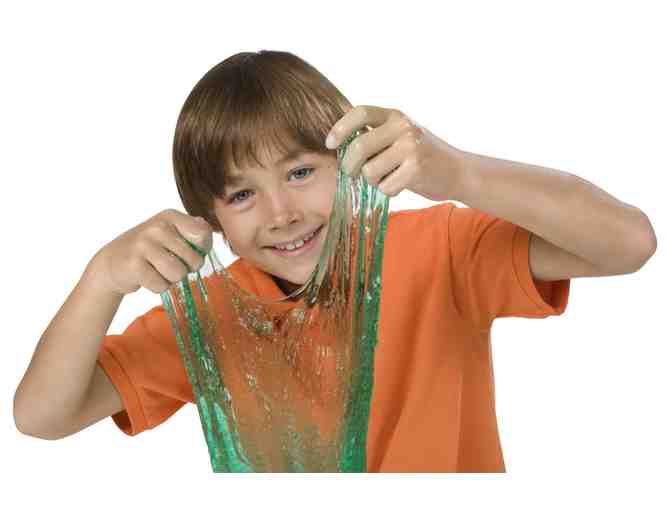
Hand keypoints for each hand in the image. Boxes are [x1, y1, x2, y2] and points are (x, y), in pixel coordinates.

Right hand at [86, 209, 212, 295]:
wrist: (113, 261)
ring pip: (178, 274)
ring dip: (172, 279)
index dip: (202, 249)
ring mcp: (144, 244)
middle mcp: (157, 226)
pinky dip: (158, 286)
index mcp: (170, 216)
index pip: (202, 234)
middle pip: (194, 260)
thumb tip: (206, 233)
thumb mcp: (171, 233)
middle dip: (186, 268)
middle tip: (170, 263)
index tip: (190, 251)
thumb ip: (194, 230)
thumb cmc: (150, 248)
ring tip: (159, 270)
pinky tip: (148, 277)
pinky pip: (161, 285)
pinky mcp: (134, 265)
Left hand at [325, 105, 470, 200]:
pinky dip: (388, 191)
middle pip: (359, 147)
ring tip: (387, 178)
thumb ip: (376, 136)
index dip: (340, 128)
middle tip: (351, 174)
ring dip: (373, 181)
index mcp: (395, 116)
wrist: (458, 171)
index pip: (360, 112)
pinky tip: (401, 185)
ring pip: (369, 171)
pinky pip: (385, 187)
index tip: (330, 144)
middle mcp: (403, 126)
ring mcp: (411, 147)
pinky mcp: (417, 168)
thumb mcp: (400, 136)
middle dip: (349, 166)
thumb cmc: (422, 157)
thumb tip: (338, 146)